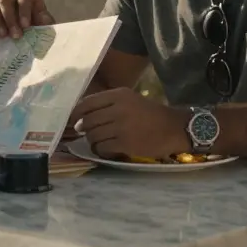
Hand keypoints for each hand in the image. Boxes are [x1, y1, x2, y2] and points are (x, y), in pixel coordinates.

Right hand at [0, 0, 55, 38]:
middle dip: (10, 19)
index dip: (24, 9)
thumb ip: (45, 21)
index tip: (26, 26)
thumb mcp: (45, 23)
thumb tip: (41, 21)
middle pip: (6, 0)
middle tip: (16, 36)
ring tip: (3, 36)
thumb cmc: (39, 26)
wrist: (28, 34)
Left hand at [67, 87, 189, 158]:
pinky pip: (103, 148)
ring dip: (92, 141)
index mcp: (118, 95)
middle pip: (87, 121)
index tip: (72, 120)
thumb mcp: (130, 100)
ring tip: (100, 142)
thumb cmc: (150, 114)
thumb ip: (107, 105)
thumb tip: (79, 118)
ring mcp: (122, 127)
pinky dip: (101, 151)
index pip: (87, 103)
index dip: (75, 113)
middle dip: (84, 129)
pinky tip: (108, 150)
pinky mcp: (126, 144)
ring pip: (93, 135)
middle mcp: (118, 109)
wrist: (174, 128)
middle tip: (87, 133)